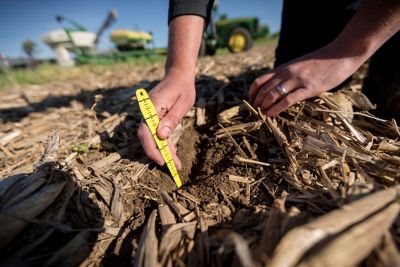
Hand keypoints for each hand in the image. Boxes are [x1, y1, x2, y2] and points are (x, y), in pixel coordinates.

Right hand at [137, 72, 195, 169]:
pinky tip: (172, 153)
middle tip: (172, 167)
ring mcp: (149, 114)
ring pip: (152, 137)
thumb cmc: (183, 87)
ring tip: (175, 164)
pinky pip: (156, 133)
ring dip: (163, 151)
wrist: (178, 74)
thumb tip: (161, 136)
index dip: (152, 149)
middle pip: (147, 138)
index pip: (146, 132)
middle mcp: (147, 111)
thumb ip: (172, 119)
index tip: (162, 161)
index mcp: (152, 107)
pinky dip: (164, 143)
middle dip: (159, 154)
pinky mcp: (154, 117)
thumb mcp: (183, 103)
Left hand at [248, 46, 363, 115]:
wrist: (341, 53)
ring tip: (261, 114)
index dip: (252, 93)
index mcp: (283, 68)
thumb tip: (278, 86)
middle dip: (256, 102)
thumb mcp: (299, 65)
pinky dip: (276, 108)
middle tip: (254, 112)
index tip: (251, 102)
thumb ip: (287, 74)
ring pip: (272, 94)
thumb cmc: (321, 61)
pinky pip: (288, 100)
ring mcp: (297, 80)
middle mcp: (287, 73)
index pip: (260, 81)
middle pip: (263, 89)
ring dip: (264, 106)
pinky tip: (271, 114)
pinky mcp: (309, 88)